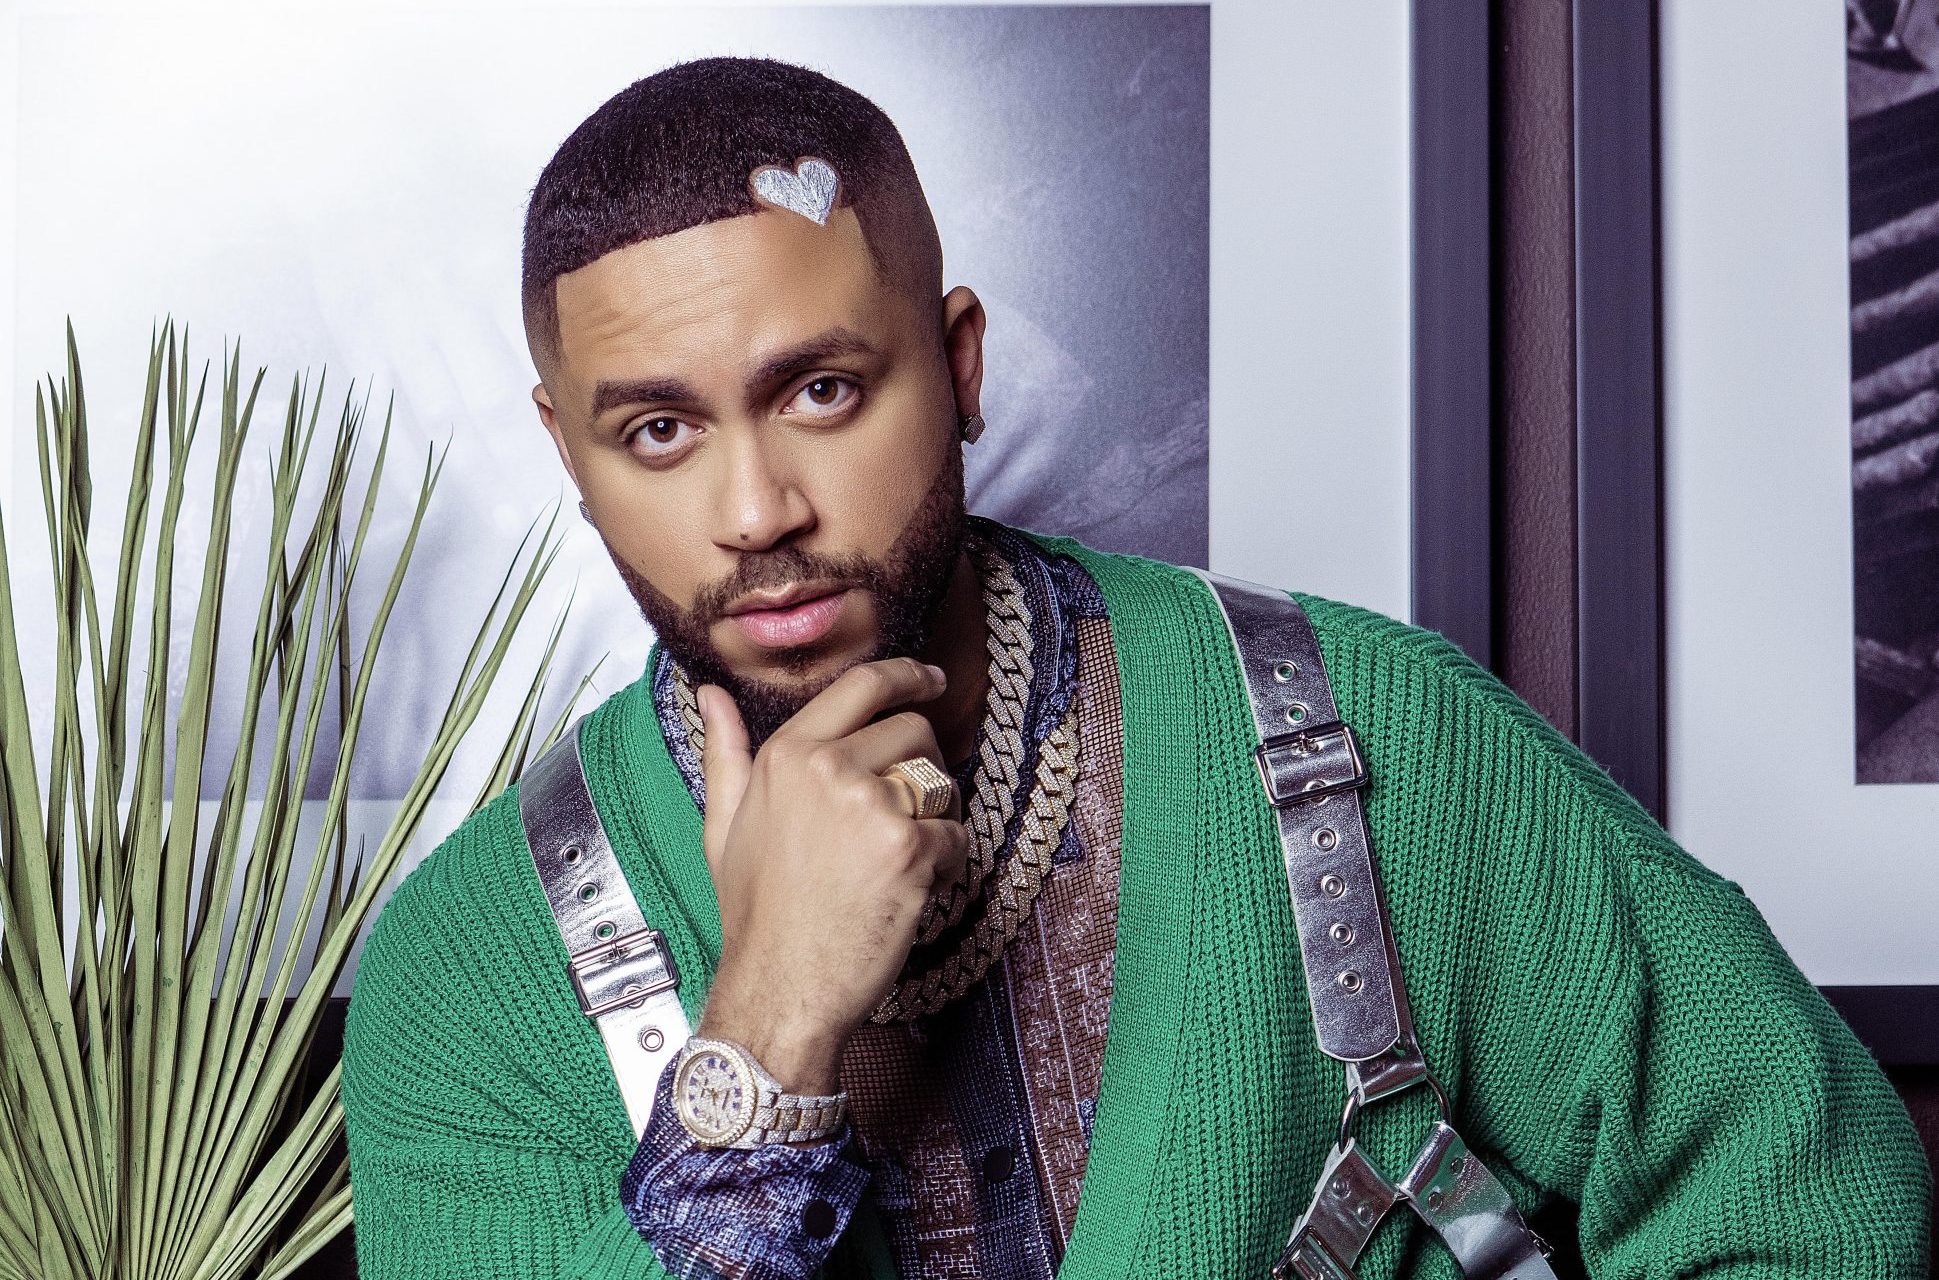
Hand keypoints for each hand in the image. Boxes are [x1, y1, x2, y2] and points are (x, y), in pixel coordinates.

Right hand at [694, 658, 968, 1093]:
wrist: (778, 989)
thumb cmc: (755, 915)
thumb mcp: (723, 827)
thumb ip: (724, 754)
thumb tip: (711, 694)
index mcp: (786, 754)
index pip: (863, 685)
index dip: (907, 676)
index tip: (931, 680)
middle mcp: (827, 767)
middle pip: (913, 731)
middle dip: (919, 770)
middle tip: (900, 819)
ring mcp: (870, 805)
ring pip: (940, 780)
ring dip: (935, 816)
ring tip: (896, 860)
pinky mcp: (907, 848)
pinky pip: (956, 834)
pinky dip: (947, 864)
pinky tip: (910, 890)